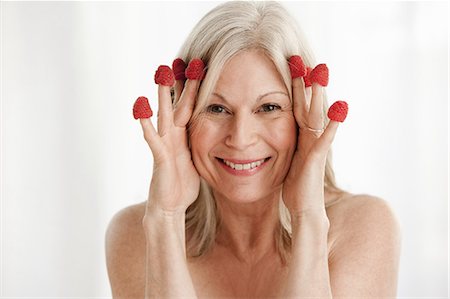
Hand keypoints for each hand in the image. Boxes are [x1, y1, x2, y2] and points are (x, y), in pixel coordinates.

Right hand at [136, 63, 200, 215]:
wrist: (170, 207)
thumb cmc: (183, 186)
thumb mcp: (198, 160)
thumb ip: (202, 144)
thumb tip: (218, 135)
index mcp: (184, 136)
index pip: (190, 106)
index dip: (193, 88)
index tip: (199, 66)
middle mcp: (173, 136)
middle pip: (176, 105)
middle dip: (178, 84)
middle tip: (179, 60)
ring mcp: (164, 145)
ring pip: (163, 115)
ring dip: (162, 95)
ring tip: (160, 74)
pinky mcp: (160, 158)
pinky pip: (153, 138)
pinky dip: (146, 123)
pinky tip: (141, 107)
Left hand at [282, 63, 341, 218]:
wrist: (304, 209)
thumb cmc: (295, 187)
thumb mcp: (286, 160)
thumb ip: (284, 144)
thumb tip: (271, 135)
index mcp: (299, 137)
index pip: (295, 106)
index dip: (293, 87)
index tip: (290, 66)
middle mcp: (309, 138)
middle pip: (307, 105)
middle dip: (306, 83)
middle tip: (303, 59)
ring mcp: (315, 147)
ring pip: (316, 115)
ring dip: (319, 94)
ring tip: (321, 72)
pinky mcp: (316, 159)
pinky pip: (325, 138)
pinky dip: (333, 123)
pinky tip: (341, 107)